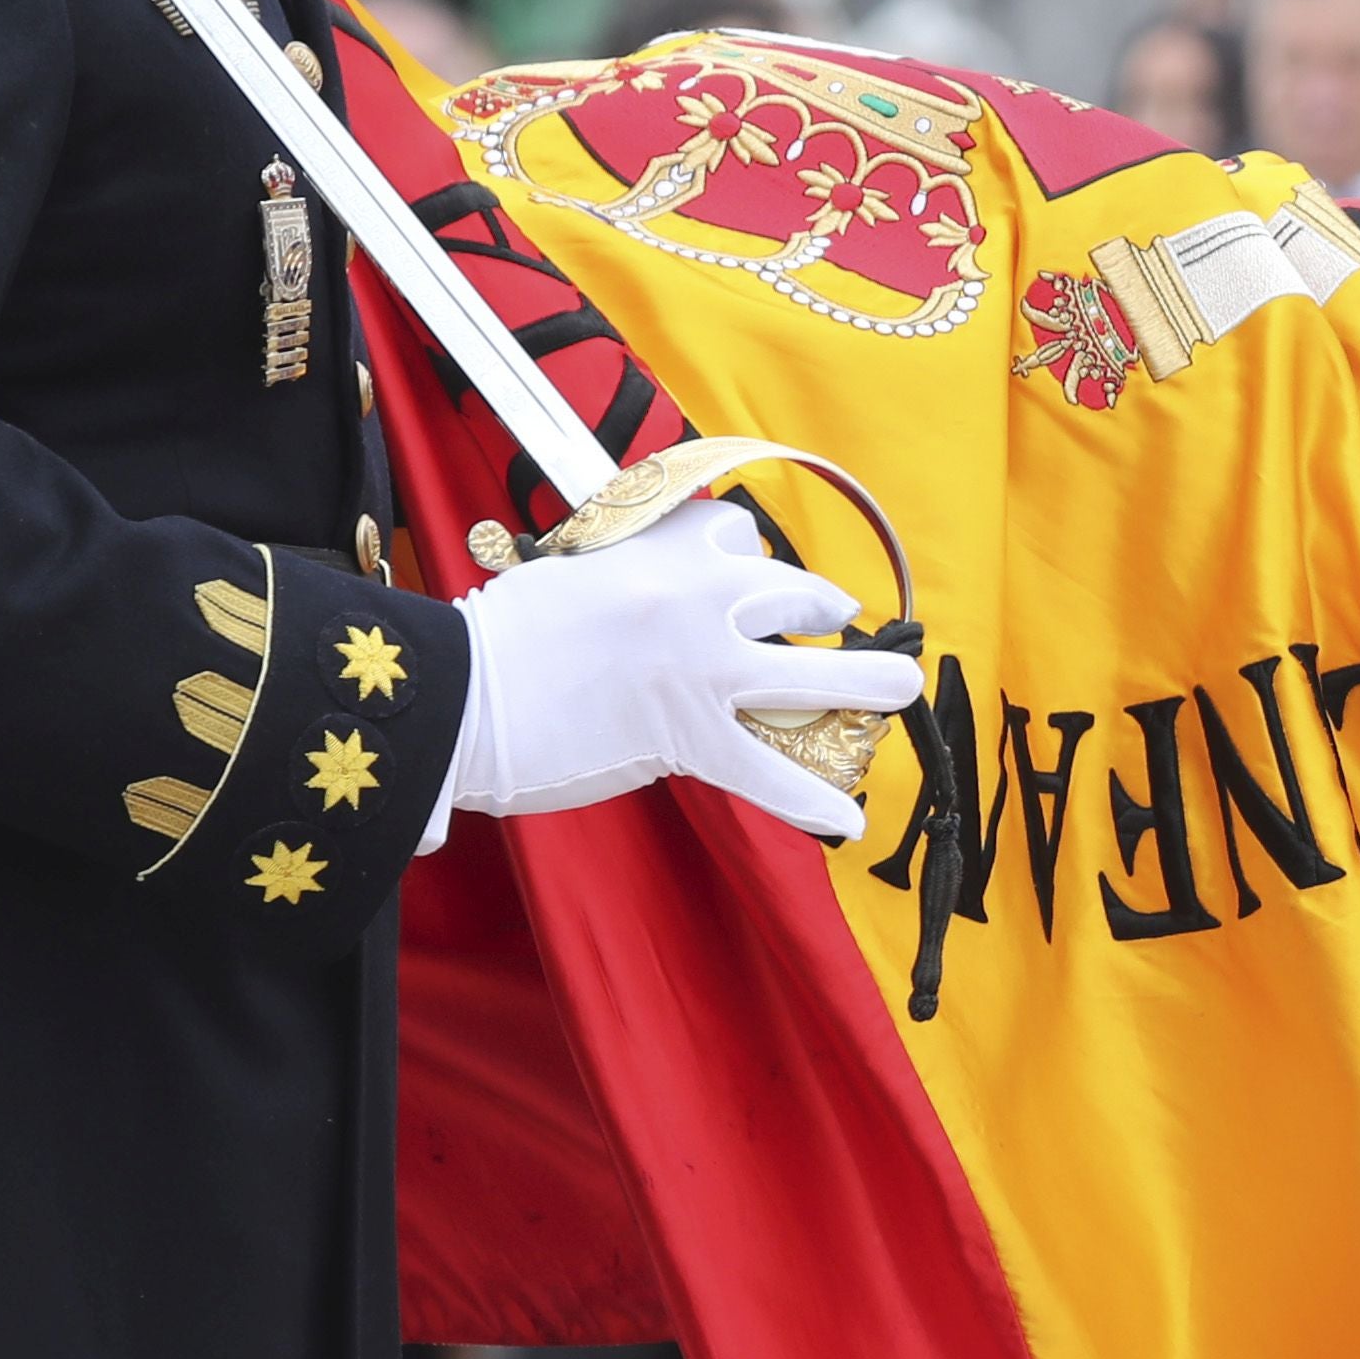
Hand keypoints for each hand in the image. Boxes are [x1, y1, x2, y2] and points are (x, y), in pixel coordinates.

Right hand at [446, 500, 923, 845]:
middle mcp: (697, 599)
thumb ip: (627, 577)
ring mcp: (703, 669)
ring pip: (813, 676)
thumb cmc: (499, 639)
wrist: (460, 694)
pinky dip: (813, 801)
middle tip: (836, 622)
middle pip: (795, 594)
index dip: (753, 563)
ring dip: (869, 683)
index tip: (758, 580)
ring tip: (899, 689)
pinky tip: (850, 821)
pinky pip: (771, 773)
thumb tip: (656, 598)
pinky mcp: (691, 737)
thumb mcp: (572, 573)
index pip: (736, 537)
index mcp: (660, 550)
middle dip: (824, 611)